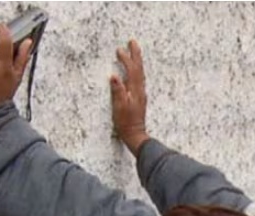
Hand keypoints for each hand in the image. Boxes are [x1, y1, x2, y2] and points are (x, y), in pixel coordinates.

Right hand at [110, 40, 149, 154]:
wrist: (135, 134)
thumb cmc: (126, 123)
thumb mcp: (119, 108)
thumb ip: (117, 92)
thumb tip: (114, 77)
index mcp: (135, 91)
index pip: (131, 71)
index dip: (126, 59)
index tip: (119, 50)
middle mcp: (140, 91)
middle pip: (139, 69)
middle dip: (135, 55)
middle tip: (132, 42)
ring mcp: (140, 94)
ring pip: (140, 74)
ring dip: (137, 61)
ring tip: (134, 51)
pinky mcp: (139, 98)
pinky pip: (139, 79)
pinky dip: (136, 71)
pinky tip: (134, 70)